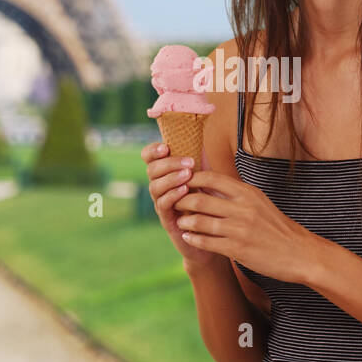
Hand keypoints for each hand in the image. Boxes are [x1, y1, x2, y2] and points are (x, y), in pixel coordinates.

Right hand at [140, 141, 216, 266]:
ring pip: (154, 186)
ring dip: (171, 178)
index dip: (153, 150)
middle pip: (151, 169)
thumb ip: (198, 156)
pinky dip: (172, 195)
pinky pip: (162, 204)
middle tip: (188, 162)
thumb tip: (200, 128)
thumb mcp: (204, 174)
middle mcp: (160, 186)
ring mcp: (161, 202)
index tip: (166, 146)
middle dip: (168, 163)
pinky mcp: (166, 219)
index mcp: (165, 172)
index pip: (149, 156)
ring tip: (188, 175)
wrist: (212, 232)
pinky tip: (185, 190)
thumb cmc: (208, 199)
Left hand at [172, 170, 321, 285]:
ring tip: (180, 221)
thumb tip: (211, 182)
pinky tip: (188, 237)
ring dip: (185, 221)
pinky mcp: (238, 249)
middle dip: (182, 201)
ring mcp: (239, 229)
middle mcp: (242, 208)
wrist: (299, 252)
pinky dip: (194, 238)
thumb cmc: (277, 227)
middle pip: (200, 199)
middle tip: (174, 203)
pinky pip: (207, 242)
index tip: (182, 183)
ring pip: (199, 221)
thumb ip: (237, 193)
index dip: (191, 179)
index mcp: (247, 193)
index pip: (210, 178)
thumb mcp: (260, 202)